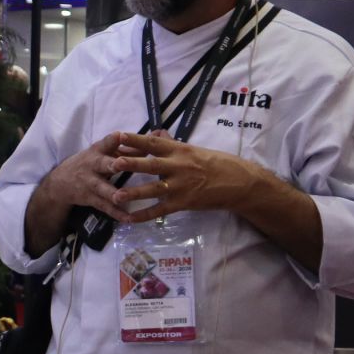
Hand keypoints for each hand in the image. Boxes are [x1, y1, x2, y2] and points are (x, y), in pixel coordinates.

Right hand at [37, 132, 144, 224]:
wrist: (61, 182)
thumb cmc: (90, 163)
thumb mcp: (102, 152)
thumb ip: (127, 148)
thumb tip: (154, 140)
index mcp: (98, 151)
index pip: (105, 142)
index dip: (112, 139)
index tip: (120, 135)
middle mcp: (93, 165)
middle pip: (103, 164)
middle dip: (111, 164)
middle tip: (120, 165)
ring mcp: (91, 183)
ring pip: (102, 188)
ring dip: (111, 192)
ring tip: (120, 197)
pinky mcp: (91, 198)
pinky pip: (105, 206)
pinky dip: (116, 213)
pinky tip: (128, 218)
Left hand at [106, 131, 267, 219]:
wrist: (240, 183)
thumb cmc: (217, 163)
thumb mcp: (194, 150)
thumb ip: (172, 144)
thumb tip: (155, 134)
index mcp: (180, 150)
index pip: (154, 143)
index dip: (136, 140)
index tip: (118, 136)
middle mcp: (179, 167)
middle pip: (151, 165)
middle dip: (132, 164)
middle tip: (113, 163)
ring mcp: (181, 186)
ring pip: (153, 190)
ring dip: (134, 193)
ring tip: (116, 196)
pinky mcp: (184, 203)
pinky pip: (161, 210)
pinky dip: (145, 215)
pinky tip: (130, 219)